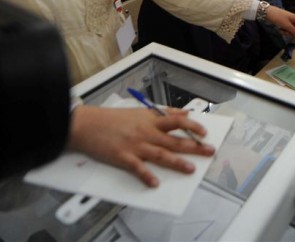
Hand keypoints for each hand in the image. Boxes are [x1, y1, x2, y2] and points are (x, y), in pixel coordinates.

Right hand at [68, 105, 214, 187]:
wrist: (86, 124)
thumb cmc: (110, 118)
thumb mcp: (138, 111)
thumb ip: (160, 113)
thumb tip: (182, 113)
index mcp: (149, 119)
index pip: (176, 120)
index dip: (192, 125)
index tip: (204, 132)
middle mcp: (146, 131)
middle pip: (174, 139)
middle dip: (194, 146)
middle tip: (208, 151)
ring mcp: (135, 145)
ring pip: (161, 154)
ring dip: (177, 162)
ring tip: (190, 169)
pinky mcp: (123, 157)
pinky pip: (138, 168)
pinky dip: (147, 176)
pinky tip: (155, 183)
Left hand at [265, 5, 294, 37]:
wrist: (267, 12)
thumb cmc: (277, 17)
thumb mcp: (286, 25)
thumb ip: (293, 30)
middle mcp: (293, 20)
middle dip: (292, 33)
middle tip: (285, 31)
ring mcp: (289, 21)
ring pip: (292, 31)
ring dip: (287, 32)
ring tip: (281, 30)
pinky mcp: (284, 23)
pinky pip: (287, 30)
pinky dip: (283, 31)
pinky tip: (279, 29)